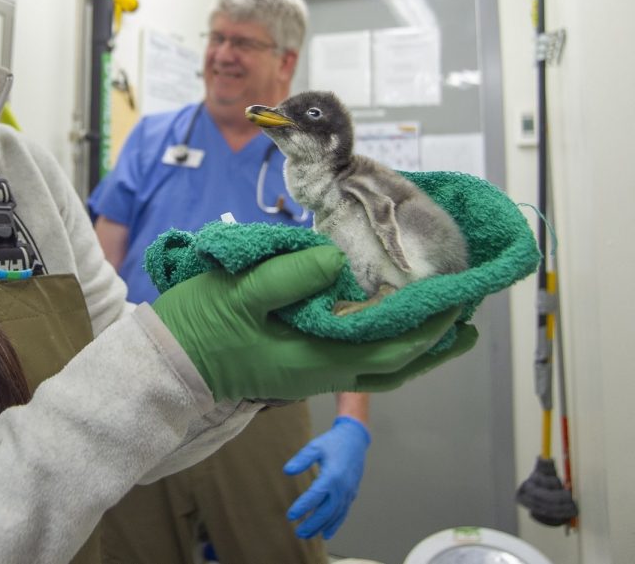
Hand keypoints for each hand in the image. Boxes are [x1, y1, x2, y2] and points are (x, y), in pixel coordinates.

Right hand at [151, 246, 474, 401]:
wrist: (167, 362)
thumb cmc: (199, 326)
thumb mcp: (241, 291)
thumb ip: (292, 277)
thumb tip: (338, 262)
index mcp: (315, 359)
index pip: (392, 349)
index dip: (431, 327)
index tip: (459, 301)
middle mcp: (322, 373)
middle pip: (396, 367)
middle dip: (436, 342)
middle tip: (467, 316)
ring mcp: (311, 372)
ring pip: (379, 368)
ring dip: (415, 348)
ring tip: (444, 326)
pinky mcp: (300, 364)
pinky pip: (357, 360)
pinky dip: (385, 344)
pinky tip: (385, 322)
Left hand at [284, 416, 370, 539]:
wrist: (354, 440)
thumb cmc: (332, 443)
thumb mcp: (315, 446)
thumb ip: (301, 459)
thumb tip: (287, 471)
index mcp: (332, 476)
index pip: (315, 496)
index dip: (302, 507)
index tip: (290, 516)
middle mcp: (341, 487)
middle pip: (326, 511)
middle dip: (312, 524)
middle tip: (298, 533)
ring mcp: (348, 492)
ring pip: (335, 515)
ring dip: (321, 527)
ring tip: (307, 535)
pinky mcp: (351, 494)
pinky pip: (343, 513)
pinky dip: (335, 524)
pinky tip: (326, 533)